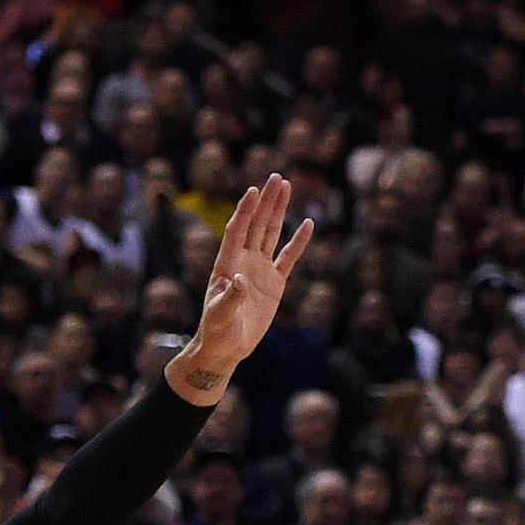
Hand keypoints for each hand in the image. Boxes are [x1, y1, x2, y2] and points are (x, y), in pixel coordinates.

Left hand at [165, 176, 310, 399]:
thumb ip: (230, 298)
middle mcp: (243, 260)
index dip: (245, 211)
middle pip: (257, 224)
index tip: (253, 190)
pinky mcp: (274, 283)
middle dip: (266, 201)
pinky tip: (307, 224)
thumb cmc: (216, 331)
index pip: (237, 230)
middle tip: (276, 177)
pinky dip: (298, 242)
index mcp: (227, 263)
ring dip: (278, 211)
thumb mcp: (220, 316)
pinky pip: (289, 258)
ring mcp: (260, 269)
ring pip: (271, 233)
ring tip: (286, 187)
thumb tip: (239, 278)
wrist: (227, 347)